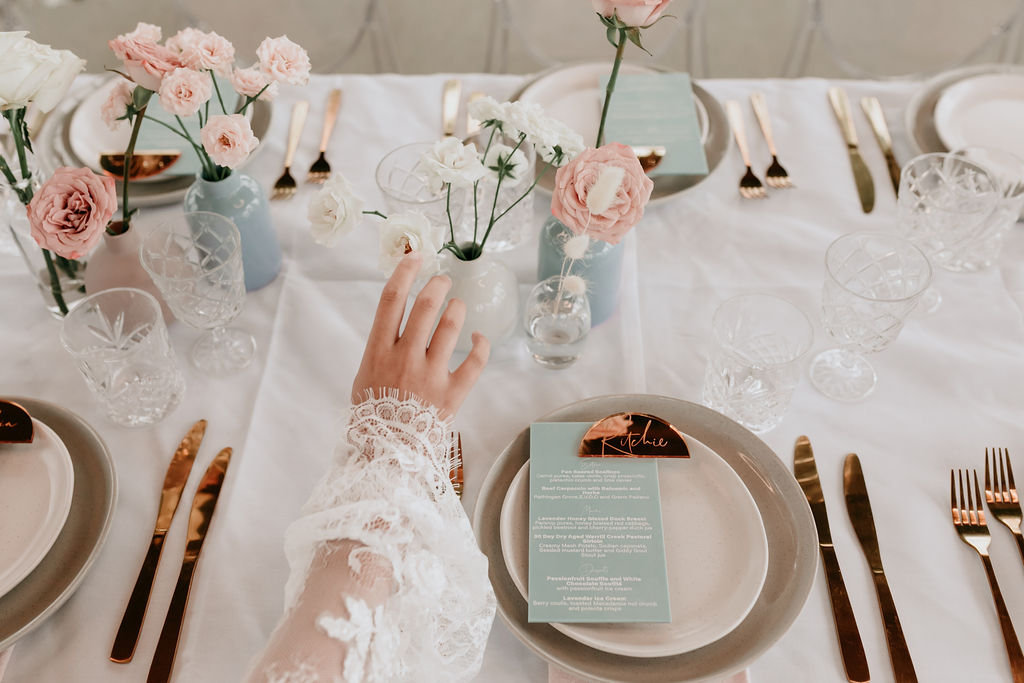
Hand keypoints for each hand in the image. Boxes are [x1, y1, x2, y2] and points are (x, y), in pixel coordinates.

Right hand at [351, 252, 489, 417]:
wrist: (386, 451)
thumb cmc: (373, 414)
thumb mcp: (365, 377)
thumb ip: (381, 349)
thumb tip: (397, 324)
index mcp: (378, 351)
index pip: (391, 299)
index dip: (404, 272)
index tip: (415, 257)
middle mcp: (404, 358)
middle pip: (425, 306)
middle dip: (438, 285)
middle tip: (443, 280)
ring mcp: (430, 375)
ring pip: (451, 326)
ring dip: (457, 308)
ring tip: (457, 305)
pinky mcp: (452, 393)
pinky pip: (475, 362)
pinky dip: (481, 345)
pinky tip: (478, 338)